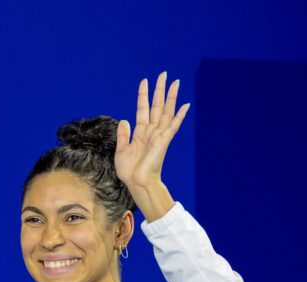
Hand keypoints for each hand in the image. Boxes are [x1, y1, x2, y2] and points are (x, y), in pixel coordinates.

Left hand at [115, 72, 188, 192]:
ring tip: (175, 82)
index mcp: (140, 132)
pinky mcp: (164, 141)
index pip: (143, 108)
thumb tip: (124, 120)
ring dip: (171, 97)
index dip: (143, 95)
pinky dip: (179, 115)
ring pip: (167, 111)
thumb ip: (123, 134)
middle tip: (164, 74)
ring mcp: (159, 135)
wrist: (137, 182)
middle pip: (157, 106)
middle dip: (160, 89)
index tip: (144, 81)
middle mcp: (151, 131)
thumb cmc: (130, 170)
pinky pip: (173, 126)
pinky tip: (185, 105)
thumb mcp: (122, 149)